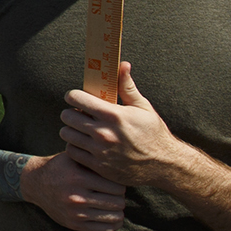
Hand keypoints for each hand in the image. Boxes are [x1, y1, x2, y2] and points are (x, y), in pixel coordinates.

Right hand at [18, 150, 128, 230]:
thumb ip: (95, 160)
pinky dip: (113, 221)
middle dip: (120, 197)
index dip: (120, 183)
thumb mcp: (74, 157)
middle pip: (118, 202)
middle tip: (116, 192)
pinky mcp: (74, 224)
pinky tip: (110, 214)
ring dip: (117, 209)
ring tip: (113, 202)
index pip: (117, 186)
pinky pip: (106, 228)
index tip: (116, 181)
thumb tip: (123, 165)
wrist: (36, 184)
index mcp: (79, 178)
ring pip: (115, 216)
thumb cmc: (61, 167)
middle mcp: (77, 197)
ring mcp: (75, 213)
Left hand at [58, 62, 187, 186]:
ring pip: (66, 134)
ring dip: (71, 130)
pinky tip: (84, 144)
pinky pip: (72, 152)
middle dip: (71, 112)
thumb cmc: (153, 133)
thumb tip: (122, 64)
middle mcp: (104, 133)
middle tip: (79, 114)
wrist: (163, 165)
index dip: (73, 96)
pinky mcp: (98, 166)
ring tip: (81, 129)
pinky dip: (74, 147)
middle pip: (67, 116)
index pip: (76, 98)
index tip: (76, 97)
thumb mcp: (143, 107)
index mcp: (114, 115)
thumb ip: (127, 86)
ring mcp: (99, 151)